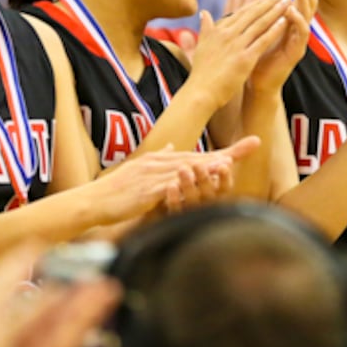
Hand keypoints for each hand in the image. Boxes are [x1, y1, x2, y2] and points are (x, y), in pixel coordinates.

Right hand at [92, 138, 259, 220]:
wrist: (93, 201)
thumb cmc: (117, 191)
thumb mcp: (140, 171)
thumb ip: (158, 160)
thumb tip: (169, 147)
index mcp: (161, 161)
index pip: (198, 155)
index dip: (225, 151)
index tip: (250, 145)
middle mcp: (159, 163)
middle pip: (199, 157)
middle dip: (228, 152)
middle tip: (253, 145)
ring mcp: (152, 175)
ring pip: (186, 169)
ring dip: (209, 165)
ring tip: (232, 162)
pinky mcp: (145, 190)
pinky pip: (169, 186)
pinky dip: (186, 183)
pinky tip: (198, 183)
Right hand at [191, 0, 292, 103]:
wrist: (201, 92)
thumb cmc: (202, 73)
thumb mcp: (201, 45)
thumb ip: (205, 28)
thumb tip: (204, 13)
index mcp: (218, 31)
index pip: (241, 12)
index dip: (257, 2)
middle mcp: (227, 34)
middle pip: (253, 14)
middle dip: (270, 1)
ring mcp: (236, 45)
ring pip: (260, 24)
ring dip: (275, 11)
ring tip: (288, 1)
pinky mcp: (244, 58)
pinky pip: (263, 41)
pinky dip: (274, 30)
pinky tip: (285, 21)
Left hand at [249, 0, 314, 92]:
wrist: (256, 82)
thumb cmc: (258, 56)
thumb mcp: (260, 28)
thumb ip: (264, 10)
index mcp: (290, 23)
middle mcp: (298, 30)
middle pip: (307, 4)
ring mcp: (299, 41)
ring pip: (307, 16)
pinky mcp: (297, 52)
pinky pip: (301, 34)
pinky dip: (297, 21)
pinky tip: (291, 10)